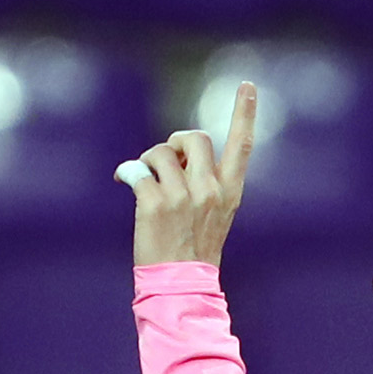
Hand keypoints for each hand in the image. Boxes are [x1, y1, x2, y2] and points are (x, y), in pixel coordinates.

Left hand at [124, 83, 257, 267]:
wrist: (182, 287)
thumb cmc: (194, 251)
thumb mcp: (214, 215)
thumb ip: (204, 182)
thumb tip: (174, 154)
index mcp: (229, 193)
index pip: (241, 146)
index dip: (244, 113)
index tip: (247, 85)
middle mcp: (209, 191)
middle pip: (194, 137)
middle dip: (175, 142)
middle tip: (166, 162)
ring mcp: (182, 197)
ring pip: (160, 152)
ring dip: (148, 162)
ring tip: (146, 182)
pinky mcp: (156, 204)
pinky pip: (137, 170)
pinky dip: (127, 173)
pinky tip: (125, 181)